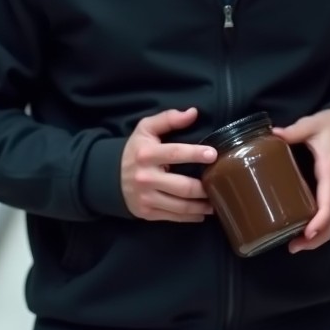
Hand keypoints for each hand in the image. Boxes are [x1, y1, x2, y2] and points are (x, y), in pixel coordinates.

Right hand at [121, 108, 217, 222]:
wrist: (109, 177)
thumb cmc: (136, 150)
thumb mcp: (146, 129)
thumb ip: (169, 119)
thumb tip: (193, 112)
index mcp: (147, 154)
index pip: (175, 153)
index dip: (195, 154)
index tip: (213, 155)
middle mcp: (146, 178)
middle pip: (182, 186)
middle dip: (204, 188)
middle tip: (219, 184)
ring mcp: (146, 198)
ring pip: (181, 206)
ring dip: (201, 206)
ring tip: (215, 202)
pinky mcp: (147, 213)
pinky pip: (174, 217)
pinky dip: (191, 217)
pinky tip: (202, 213)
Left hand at [274, 109, 329, 252]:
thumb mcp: (313, 124)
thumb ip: (294, 131)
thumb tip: (273, 135)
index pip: (328, 204)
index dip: (319, 222)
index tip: (306, 234)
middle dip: (315, 238)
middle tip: (293, 247)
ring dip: (319, 236)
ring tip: (296, 245)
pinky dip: (322, 227)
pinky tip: (305, 230)